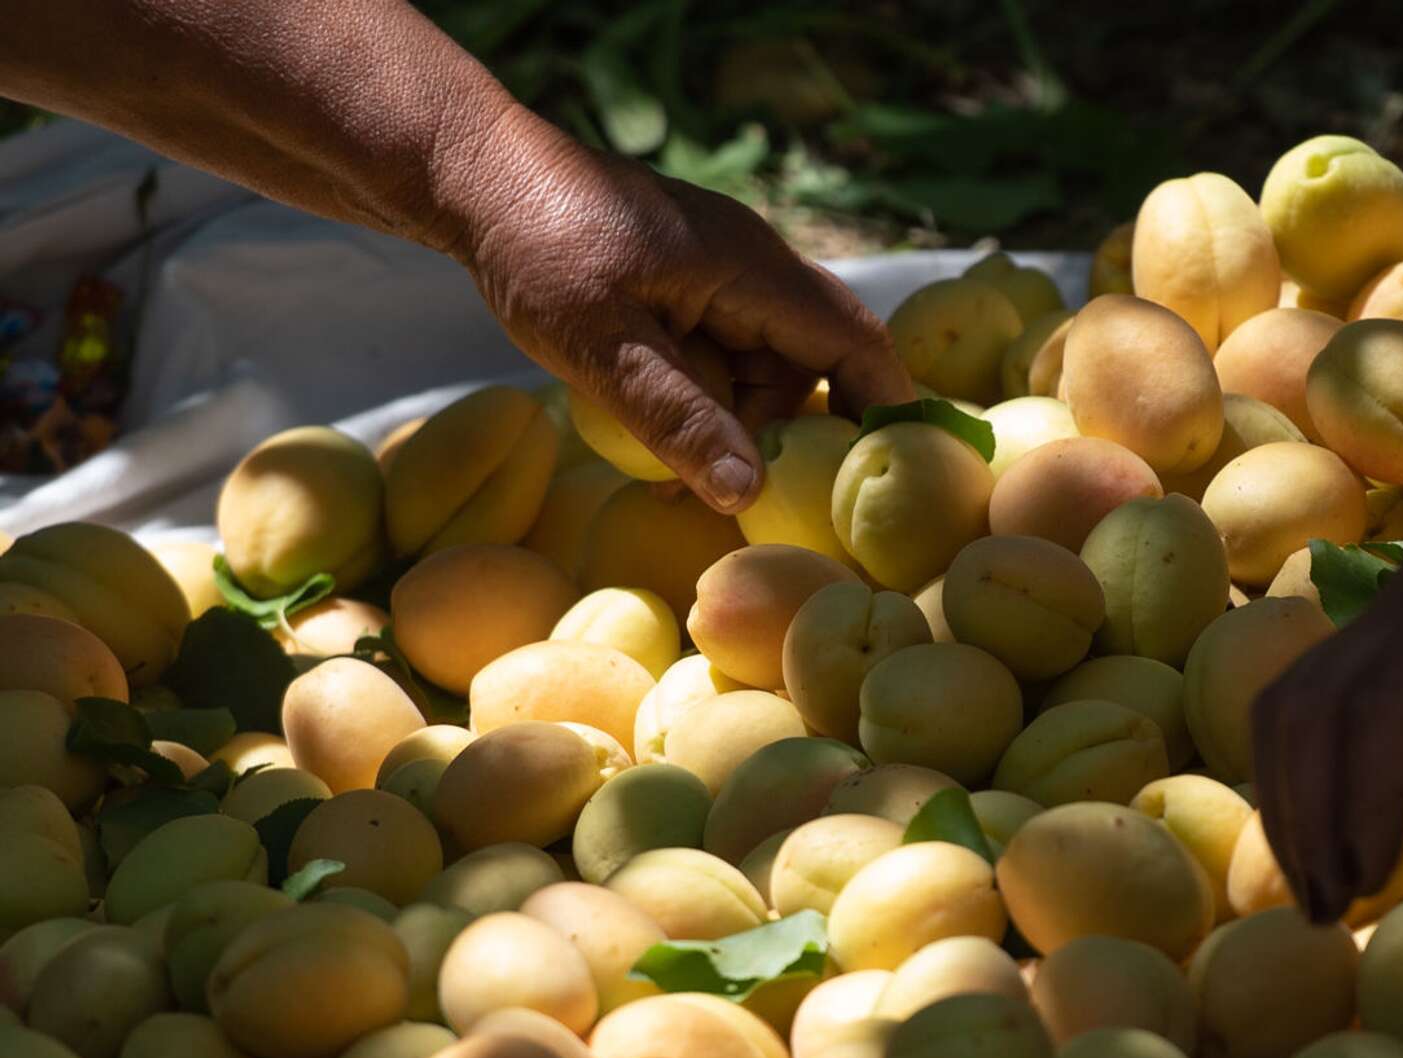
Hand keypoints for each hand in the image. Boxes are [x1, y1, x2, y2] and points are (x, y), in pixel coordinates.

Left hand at [441, 113, 909, 512]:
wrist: (472, 172)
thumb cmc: (534, 246)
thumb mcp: (601, 343)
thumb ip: (678, 418)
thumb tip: (748, 494)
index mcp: (752, 268)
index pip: (854, 340)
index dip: (882, 408)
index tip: (891, 475)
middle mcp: (753, 266)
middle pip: (815, 362)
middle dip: (792, 434)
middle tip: (751, 501)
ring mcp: (721, 273)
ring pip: (766, 365)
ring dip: (739, 424)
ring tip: (681, 483)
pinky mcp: (688, 285)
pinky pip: (726, 353)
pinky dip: (708, 400)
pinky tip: (663, 438)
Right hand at [1250, 426, 1402, 922]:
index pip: (1383, 706)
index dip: (1362, 800)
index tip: (1369, 882)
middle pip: (1312, 707)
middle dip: (1306, 816)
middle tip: (1326, 912)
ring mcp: (1387, 607)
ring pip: (1292, 700)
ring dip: (1290, 798)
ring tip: (1320, 887)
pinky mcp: (1382, 626)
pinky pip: (1309, 696)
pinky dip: (1302, 770)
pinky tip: (1328, 831)